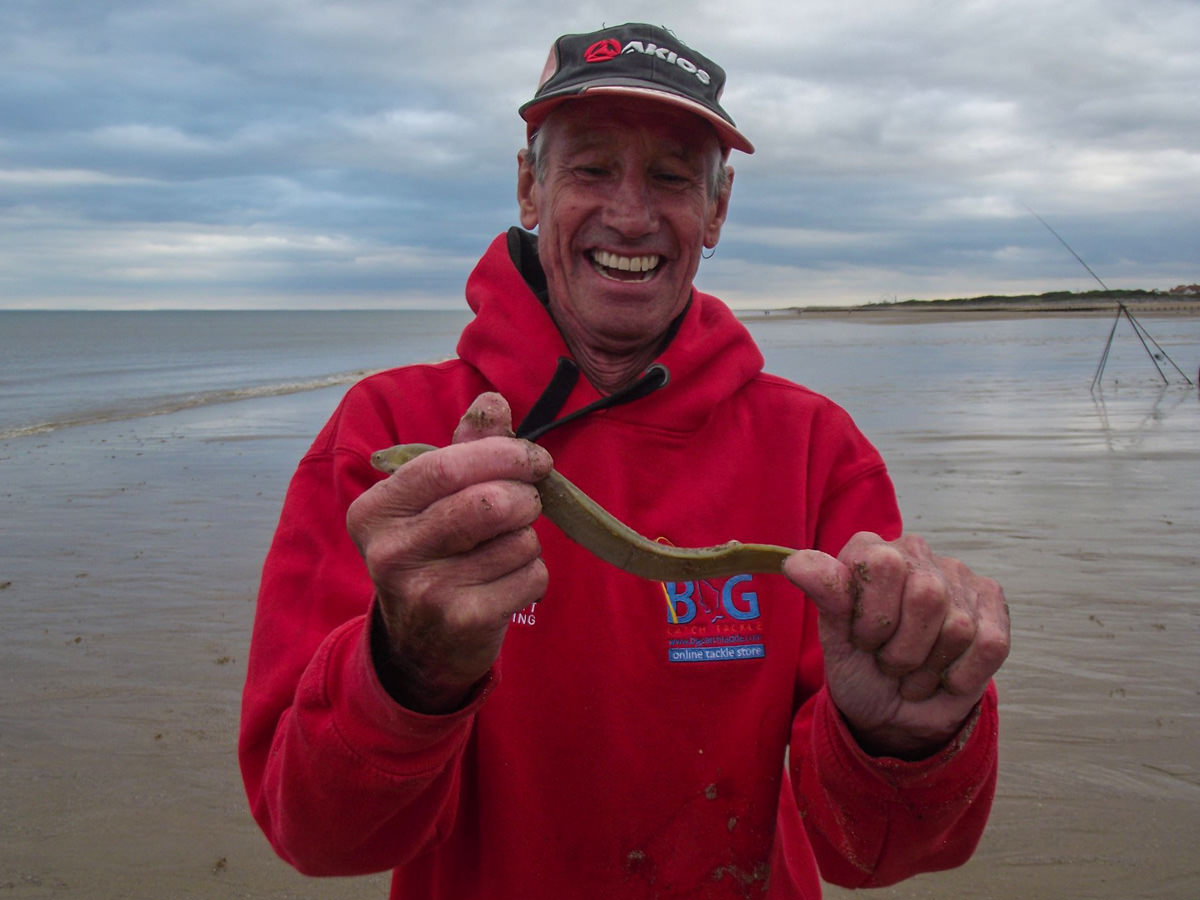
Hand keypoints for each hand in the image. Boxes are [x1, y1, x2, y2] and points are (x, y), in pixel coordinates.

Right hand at [346, 394, 549, 713]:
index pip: (448, 464)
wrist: (420, 647)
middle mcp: (391, 552)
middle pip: (490, 502)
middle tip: (527, 503)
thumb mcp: (433, 500)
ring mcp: (426, 591)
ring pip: (519, 540)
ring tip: (503, 551)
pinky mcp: (464, 621)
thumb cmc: (434, 554)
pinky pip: (531, 575)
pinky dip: (534, 573)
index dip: (503, 454)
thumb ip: (463, 448)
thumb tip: (492, 402)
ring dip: (528, 539)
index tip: (534, 459)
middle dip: (525, 496)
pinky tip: (508, 582)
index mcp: (376, 510)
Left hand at [784, 533, 1009, 758]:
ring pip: (958, 626)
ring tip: (912, 670)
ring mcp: (960, 579)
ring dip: (928, 668)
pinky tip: (944, 675)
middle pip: (927, 595)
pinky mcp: (993, 610)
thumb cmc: (859, 665)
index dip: (870, 617)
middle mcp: (918, 554)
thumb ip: (825, 596)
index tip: (861, 639)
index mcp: (872, 550)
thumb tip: (796, 563)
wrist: (893, 710)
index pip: (881, 565)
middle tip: (888, 660)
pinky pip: (989, 645)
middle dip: (901, 648)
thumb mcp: (834, 637)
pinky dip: (960, 676)